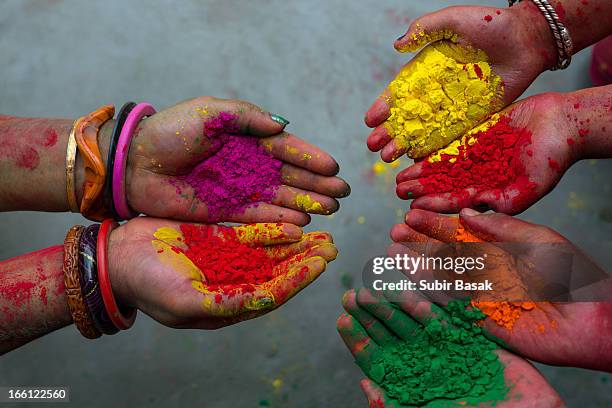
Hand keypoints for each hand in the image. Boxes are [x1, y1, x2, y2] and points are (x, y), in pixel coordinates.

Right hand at [107, 217, 336, 328]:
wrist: (119, 256)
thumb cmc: (147, 284)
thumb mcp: (185, 300)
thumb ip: (227, 302)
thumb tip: (266, 300)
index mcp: (228, 305)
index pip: (273, 293)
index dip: (299, 279)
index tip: (321, 264)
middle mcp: (234, 283)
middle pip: (280, 273)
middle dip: (306, 261)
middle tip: (332, 247)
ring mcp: (228, 260)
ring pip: (272, 254)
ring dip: (297, 246)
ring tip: (324, 236)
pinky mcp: (220, 239)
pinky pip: (253, 236)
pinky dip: (274, 231)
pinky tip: (295, 224)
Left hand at [124, 96, 349, 225]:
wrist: (135, 163)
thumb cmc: (171, 131)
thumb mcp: (211, 112)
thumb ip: (247, 117)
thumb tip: (282, 126)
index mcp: (246, 138)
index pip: (286, 149)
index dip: (310, 159)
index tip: (333, 168)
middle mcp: (247, 165)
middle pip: (289, 177)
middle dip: (316, 185)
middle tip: (342, 195)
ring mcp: (238, 190)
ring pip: (279, 198)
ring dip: (305, 204)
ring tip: (330, 210)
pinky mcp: (225, 212)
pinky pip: (258, 217)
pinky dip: (279, 221)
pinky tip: (301, 224)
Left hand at [337, 289, 562, 406]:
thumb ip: (396, 405)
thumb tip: (365, 387)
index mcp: (412, 382)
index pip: (377, 359)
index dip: (359, 339)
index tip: (342, 320)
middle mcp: (425, 361)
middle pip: (390, 333)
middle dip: (370, 313)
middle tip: (351, 294)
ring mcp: (446, 347)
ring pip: (414, 318)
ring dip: (392, 301)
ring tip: (374, 285)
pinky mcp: (469, 335)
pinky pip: (446, 313)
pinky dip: (430, 299)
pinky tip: (413, 285)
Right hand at [365, 2, 555, 160]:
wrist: (528, 38)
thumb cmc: (490, 23)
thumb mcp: (453, 20)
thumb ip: (425, 28)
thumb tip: (396, 45)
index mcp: (427, 68)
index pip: (401, 91)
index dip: (384, 106)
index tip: (370, 120)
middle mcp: (437, 90)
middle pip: (408, 116)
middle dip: (389, 132)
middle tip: (373, 146)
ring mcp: (454, 106)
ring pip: (424, 130)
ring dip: (405, 144)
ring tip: (388, 158)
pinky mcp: (473, 117)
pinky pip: (450, 136)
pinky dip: (433, 148)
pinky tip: (416, 159)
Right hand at [390, 208, 611, 371]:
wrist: (587, 319)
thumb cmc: (570, 275)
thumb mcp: (539, 240)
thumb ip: (501, 228)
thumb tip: (465, 213)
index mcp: (499, 247)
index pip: (461, 232)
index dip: (436, 223)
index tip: (412, 212)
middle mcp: (486, 269)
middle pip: (445, 253)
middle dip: (420, 242)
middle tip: (394, 230)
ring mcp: (480, 293)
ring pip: (442, 276)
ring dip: (417, 264)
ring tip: (392, 251)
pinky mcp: (479, 318)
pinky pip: (449, 302)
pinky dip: (428, 290)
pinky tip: (410, 277)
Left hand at [396, 93, 576, 213]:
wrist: (562, 123)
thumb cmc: (553, 158)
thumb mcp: (531, 186)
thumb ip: (503, 204)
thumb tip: (471, 215)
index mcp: (490, 194)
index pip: (457, 204)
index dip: (435, 206)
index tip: (414, 209)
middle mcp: (479, 178)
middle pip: (443, 187)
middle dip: (422, 191)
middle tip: (399, 192)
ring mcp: (475, 158)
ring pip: (442, 168)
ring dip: (422, 174)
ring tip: (400, 177)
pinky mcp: (474, 136)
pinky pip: (449, 145)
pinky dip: (432, 151)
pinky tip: (413, 155)